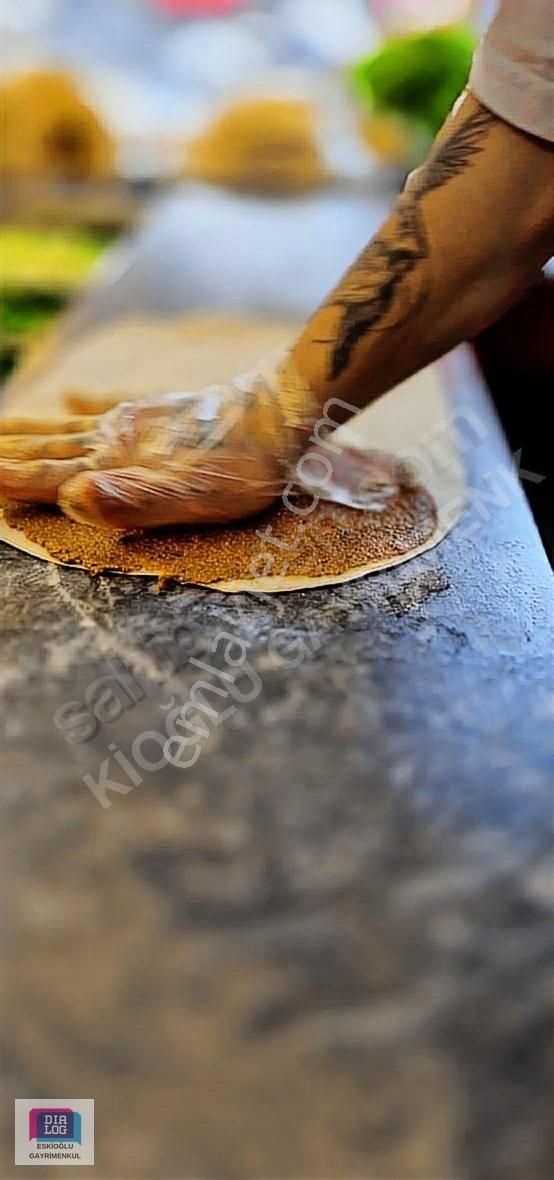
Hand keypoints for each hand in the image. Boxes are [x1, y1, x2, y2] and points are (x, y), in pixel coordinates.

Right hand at [0, 356, 316, 529]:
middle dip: (6, 455)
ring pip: (68, 430)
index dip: (6, 481)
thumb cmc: (240, 469)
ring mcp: (134, 424)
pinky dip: (87, 401)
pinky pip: (112, 405)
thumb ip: (131, 503)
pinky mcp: (159, 413)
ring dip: (31, 432)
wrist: (278, 414)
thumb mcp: (192, 500)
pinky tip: (71, 395)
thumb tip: (70, 500)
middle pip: (46, 450)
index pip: (44, 478)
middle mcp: (113, 443)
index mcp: (114, 469)